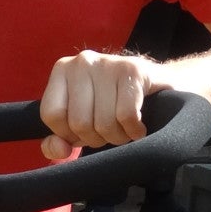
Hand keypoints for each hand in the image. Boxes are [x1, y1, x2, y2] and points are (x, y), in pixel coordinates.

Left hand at [39, 50, 159, 158]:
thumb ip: (58, 141)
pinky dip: (134, 131)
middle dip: (97, 138)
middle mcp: (81, 61)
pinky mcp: (134, 70)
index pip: (52, 114)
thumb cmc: (112, 106)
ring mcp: (108, 63)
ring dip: (118, 137)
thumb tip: (59, 150)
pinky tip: (138, 126)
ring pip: (103, 122)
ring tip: (125, 128)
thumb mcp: (79, 123)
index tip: (85, 130)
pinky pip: (126, 116)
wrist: (159, 88)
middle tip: (110, 130)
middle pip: (79, 122)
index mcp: (62, 70)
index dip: (69, 133)